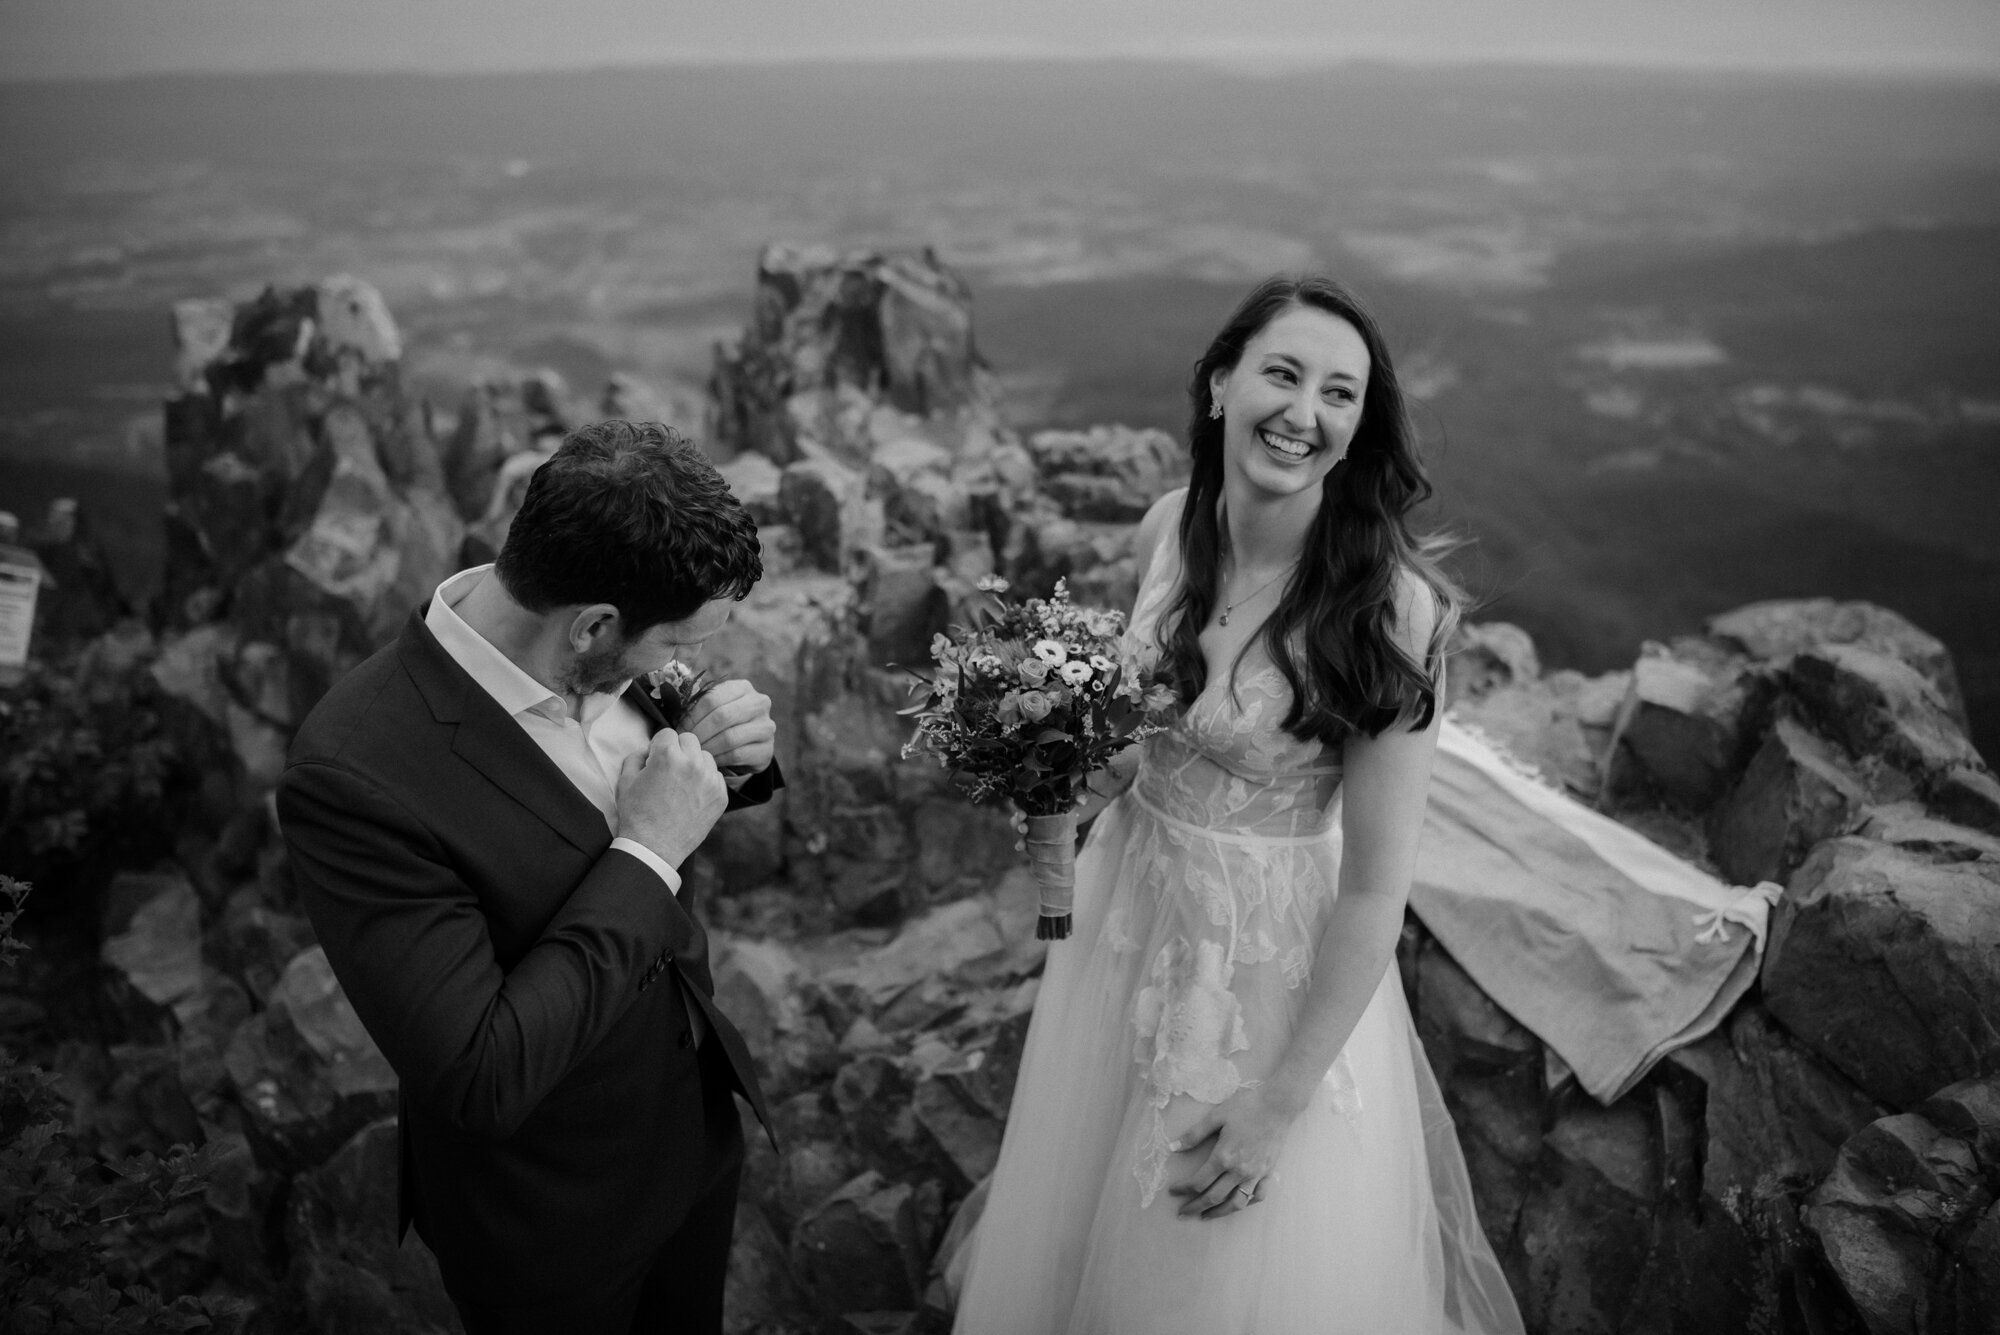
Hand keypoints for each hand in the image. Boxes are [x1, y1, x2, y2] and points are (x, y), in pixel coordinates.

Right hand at [616, 730, 727, 867]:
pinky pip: (716, 776)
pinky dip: (705, 781)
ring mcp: (710, 780)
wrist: (654, 848)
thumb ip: (637, 755)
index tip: (655, 759)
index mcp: (668, 756)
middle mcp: (693, 764)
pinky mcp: (720, 796)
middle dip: (677, 750)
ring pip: (705, 757)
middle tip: (668, 768)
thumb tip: (650, 749)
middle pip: (689, 740)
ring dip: (694, 763)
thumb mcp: (625, 780)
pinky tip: (691, 795)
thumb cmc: (637, 814)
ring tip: (681, 782)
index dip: (658, 746)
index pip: (667, 733)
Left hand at [679, 678, 774, 774]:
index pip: (712, 698)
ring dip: (707, 747)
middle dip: (699, 732)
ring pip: (730, 737)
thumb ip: (695, 704)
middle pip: (722, 716)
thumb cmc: (721, 724)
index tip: (679, 729)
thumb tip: (671, 709)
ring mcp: (766, 727)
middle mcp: (759, 703)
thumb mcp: (712, 709)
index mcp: (743, 688)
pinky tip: (709, 760)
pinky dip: (718, 758)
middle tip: (686, 743)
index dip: (692, 715)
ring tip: (695, 752)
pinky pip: (737, 755)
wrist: (747, 746)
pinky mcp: (766, 750)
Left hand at [1166, 1084, 1298, 1220]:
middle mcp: (1239, 1171)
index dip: (1183, 1189)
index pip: (1199, 1182)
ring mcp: (1255, 1174)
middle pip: (1214, 1197)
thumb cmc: (1246, 1107)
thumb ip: (1194, 1134)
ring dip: (1219, 1213)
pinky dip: (1246, 1204)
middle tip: (1182, 1213)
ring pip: (1236, 1203)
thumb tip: (1172, 1147)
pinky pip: (1257, 1196)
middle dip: (1195, 1207)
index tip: (1173, 1191)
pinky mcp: (1267, 1173)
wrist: (1278, 1105)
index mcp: (1224, 1157)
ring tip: (1206, 1216)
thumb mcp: (1216, 1116)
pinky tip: (1237, 1204)